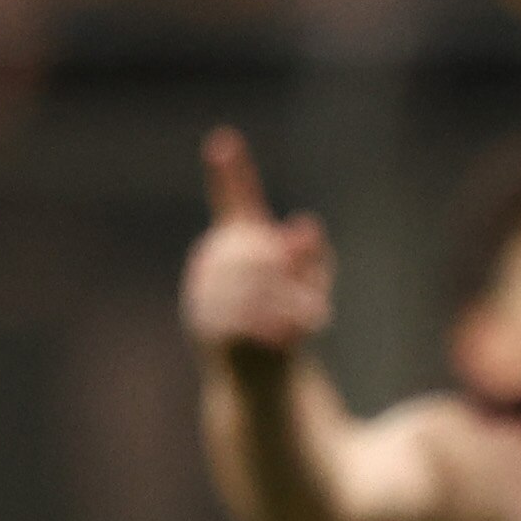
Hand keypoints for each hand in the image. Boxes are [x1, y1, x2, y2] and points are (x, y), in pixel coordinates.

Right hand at [182, 127, 333, 355]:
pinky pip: (247, 317)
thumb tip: (307, 226)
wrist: (258, 378)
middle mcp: (212, 263)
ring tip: (312, 319)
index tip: (223, 141)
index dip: (230, 173)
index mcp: (235, 243)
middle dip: (292, 273)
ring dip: (292, 304)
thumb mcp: (310, 286)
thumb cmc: (288, 322)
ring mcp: (205, 294)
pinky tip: (290, 337)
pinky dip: (277, 326)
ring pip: (256, 286)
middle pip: (259, 251)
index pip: (233, 200)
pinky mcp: (209, 327)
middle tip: (316, 301)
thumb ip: (311, 256)